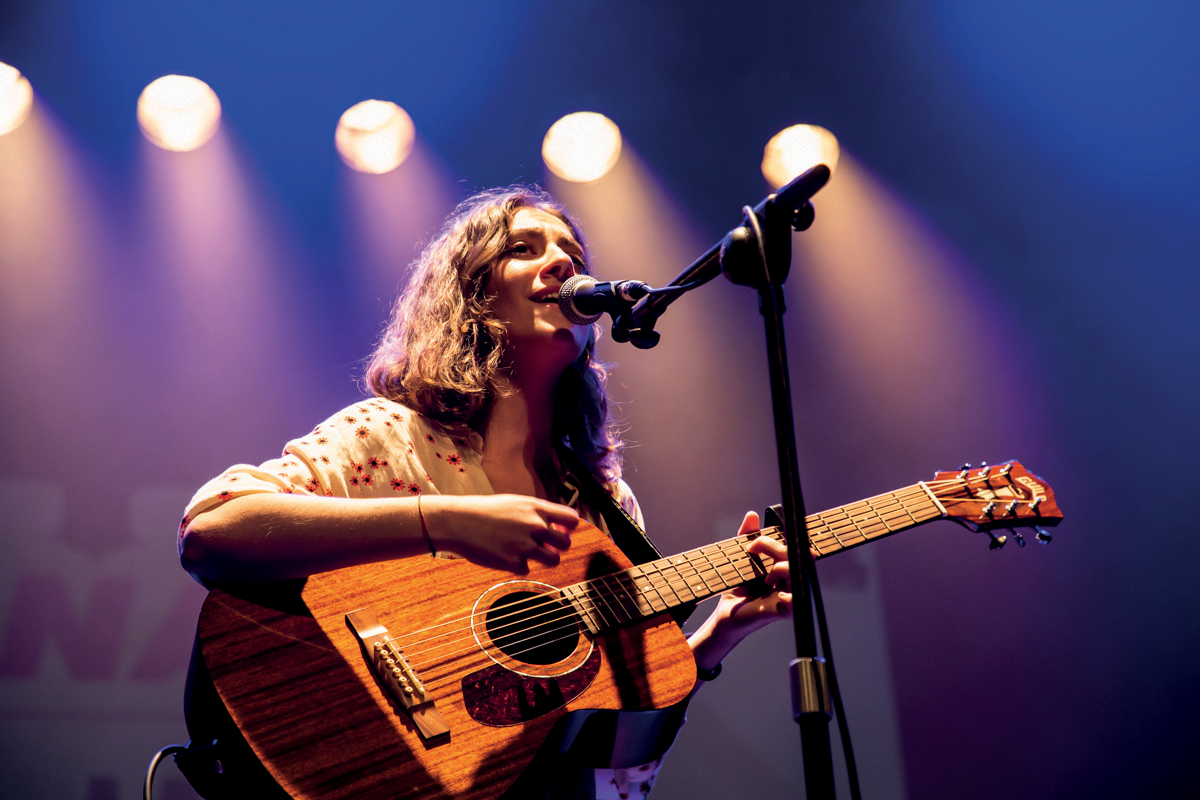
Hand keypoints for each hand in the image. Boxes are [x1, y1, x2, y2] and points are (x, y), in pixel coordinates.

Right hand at [422, 493, 577, 572]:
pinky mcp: (513, 562)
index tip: (561, 530)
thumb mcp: (516, 503)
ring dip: (545, 558)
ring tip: (528, 552)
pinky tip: (504, 555)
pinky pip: (527, 569)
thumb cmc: (487, 511)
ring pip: (554, 560)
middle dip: (558, 546)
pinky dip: (518, 565)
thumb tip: (559, 529)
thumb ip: (538, 514)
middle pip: (566, 544)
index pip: (572, 519)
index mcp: (536, 508)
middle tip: (544, 545)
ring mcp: (525, 545)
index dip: (569, 527)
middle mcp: (535, 526)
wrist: (458, 522)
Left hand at [688, 511, 794, 669]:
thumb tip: (752, 515)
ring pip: (799, 574)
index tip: (761, 539)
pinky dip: (790, 597)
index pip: (794, 547)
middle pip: (798, 556)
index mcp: (783, 566)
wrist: (726, 613)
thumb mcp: (741, 558)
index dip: (785, 540)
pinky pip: (795, 603)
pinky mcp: (782, 611)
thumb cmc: (738, 588)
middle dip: (777, 548)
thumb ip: (748, 536)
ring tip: (767, 575)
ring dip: (782, 568)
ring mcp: (788, 595)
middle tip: (754, 548)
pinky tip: (778, 596)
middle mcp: (789, 580)